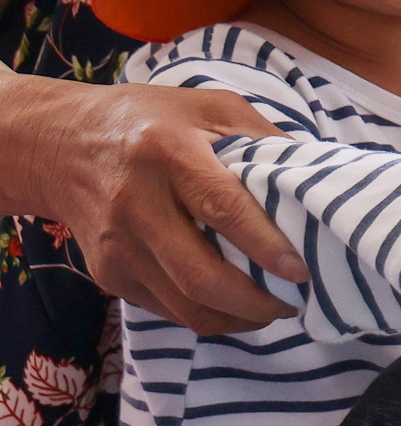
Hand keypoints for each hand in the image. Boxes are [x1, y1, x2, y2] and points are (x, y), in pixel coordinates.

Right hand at [0, 73, 303, 334]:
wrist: (58, 144)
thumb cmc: (150, 120)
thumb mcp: (209, 107)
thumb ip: (263, 139)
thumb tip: (317, 178)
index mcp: (167, 152)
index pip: (221, 207)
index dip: (265, 245)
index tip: (301, 270)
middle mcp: (136, 203)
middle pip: (200, 274)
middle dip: (256, 301)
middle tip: (296, 300)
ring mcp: (117, 245)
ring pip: (184, 304)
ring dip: (238, 318)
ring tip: (275, 309)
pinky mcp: (107, 273)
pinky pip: (166, 309)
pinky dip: (208, 316)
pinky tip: (237, 305)